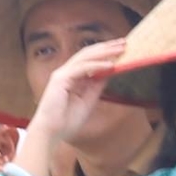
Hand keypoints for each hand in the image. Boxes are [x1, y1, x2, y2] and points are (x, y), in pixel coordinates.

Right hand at [16, 39, 134, 175]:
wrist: (51, 132)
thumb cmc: (67, 120)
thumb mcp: (88, 100)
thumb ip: (97, 86)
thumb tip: (110, 73)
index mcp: (72, 77)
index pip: (90, 59)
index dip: (105, 53)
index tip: (121, 49)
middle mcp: (66, 72)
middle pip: (88, 53)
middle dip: (107, 47)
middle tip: (124, 42)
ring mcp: (62, 74)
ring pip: (85, 57)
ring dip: (104, 52)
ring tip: (120, 49)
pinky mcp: (60, 79)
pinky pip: (82, 68)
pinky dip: (97, 65)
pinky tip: (110, 64)